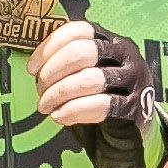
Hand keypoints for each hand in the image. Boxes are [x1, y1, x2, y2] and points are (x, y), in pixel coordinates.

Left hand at [33, 19, 167, 167]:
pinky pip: (100, 105)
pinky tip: (60, 117)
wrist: (133, 136)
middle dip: (52, 71)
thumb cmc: (103, 101)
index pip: (78, 31)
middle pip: (82, 52)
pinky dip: (73, 111)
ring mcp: (133, 81)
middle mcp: (126, 55)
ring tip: (46, 106)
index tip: (32, 68)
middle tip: (40, 89)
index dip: (49, 48)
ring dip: (59, 94)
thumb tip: (35, 67)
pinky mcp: (134, 107)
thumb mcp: (86, 75)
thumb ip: (67, 65)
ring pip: (89, 79)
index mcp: (111, 41)